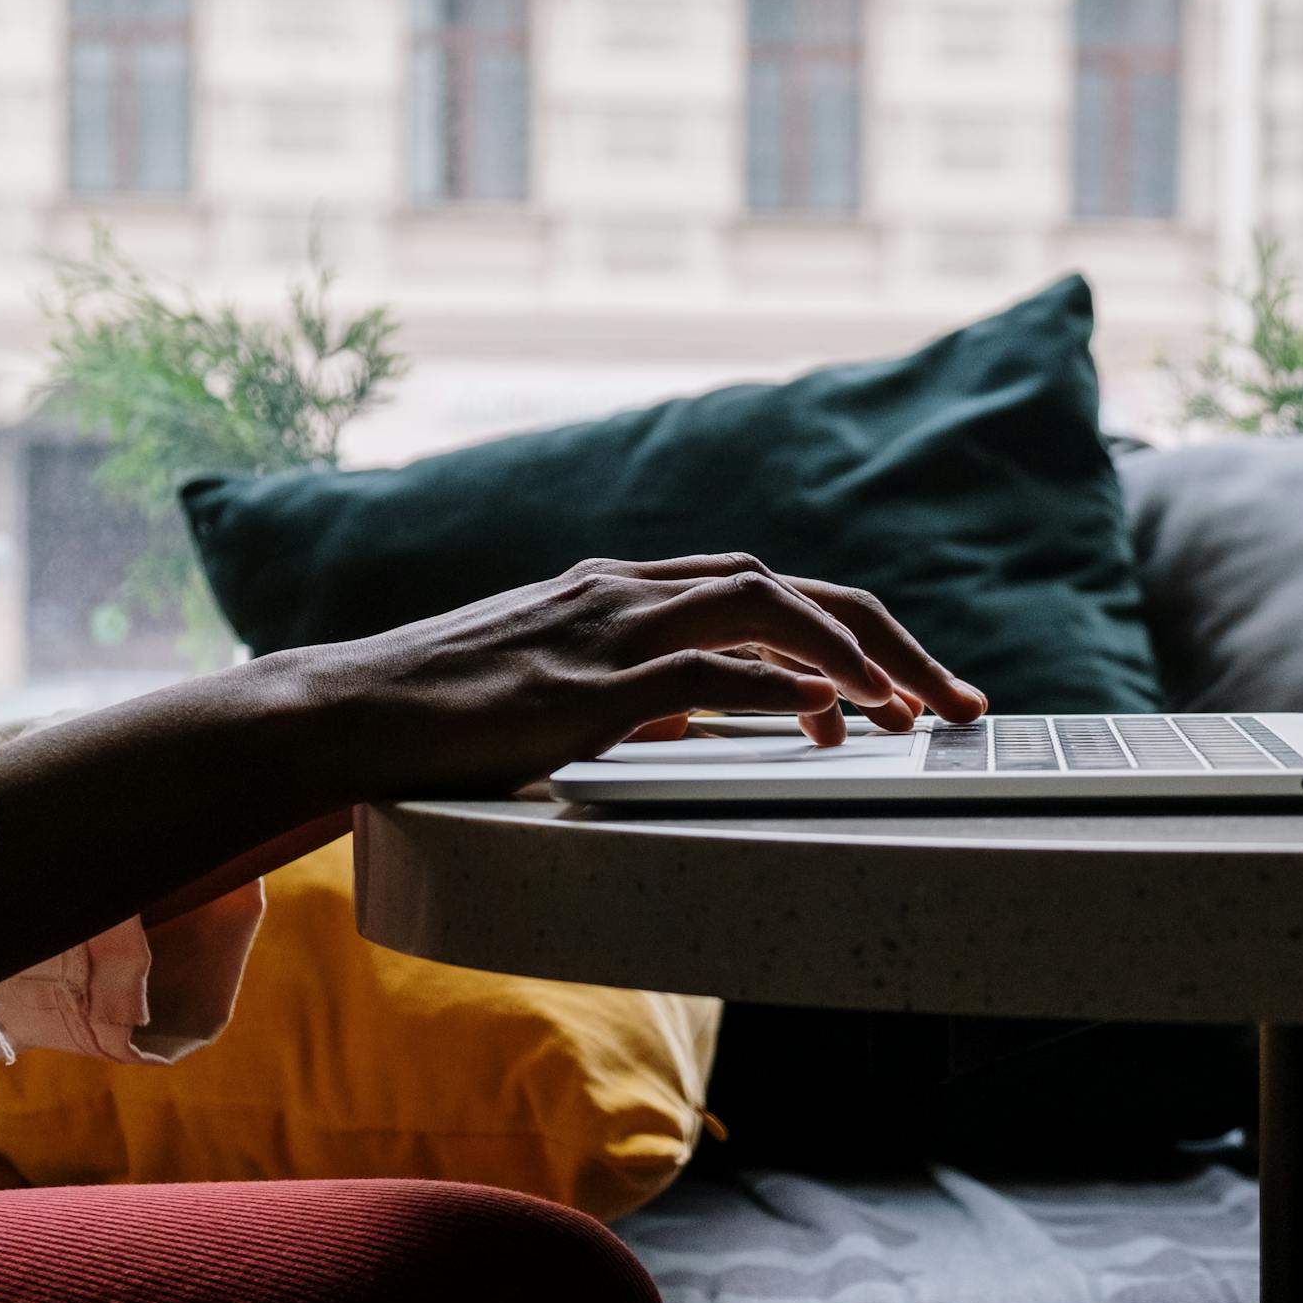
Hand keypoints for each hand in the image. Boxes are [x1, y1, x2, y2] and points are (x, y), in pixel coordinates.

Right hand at [300, 553, 987, 797]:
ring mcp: (604, 631)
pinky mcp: (579, 687)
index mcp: (626, 588)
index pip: (770, 587)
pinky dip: (773, 684)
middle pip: (792, 586)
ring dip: (851, 654)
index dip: (854, 629)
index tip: (913, 685)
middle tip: (958, 701)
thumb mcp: (560, 687)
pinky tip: (826, 710)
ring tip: (912, 709)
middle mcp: (627, 591)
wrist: (344, 712)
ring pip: (761, 606)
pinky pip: (698, 672)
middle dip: (888, 639)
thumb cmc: (443, 711)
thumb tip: (702, 716)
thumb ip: (635, 689)